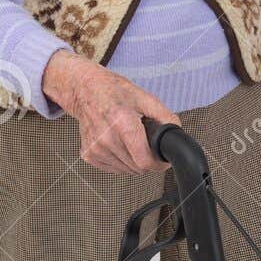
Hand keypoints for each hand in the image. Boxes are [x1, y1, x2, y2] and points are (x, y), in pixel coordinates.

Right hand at [42, 50, 177, 174]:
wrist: (84, 89)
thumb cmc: (112, 91)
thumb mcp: (144, 97)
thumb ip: (164, 116)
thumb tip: (176, 134)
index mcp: (122, 122)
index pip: (144, 161)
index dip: (158, 163)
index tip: (162, 158)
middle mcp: (106, 138)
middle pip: (138, 167)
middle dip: (147, 159)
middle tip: (144, 141)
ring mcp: (95, 148)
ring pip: (127, 170)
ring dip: (133, 160)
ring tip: (129, 139)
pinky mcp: (88, 154)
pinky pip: (114, 169)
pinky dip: (120, 160)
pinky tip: (118, 143)